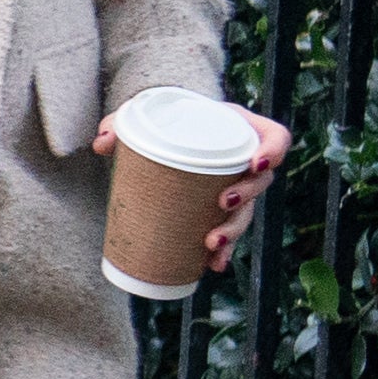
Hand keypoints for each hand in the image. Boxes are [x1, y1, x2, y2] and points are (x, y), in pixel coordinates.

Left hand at [93, 106, 297, 270]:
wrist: (168, 134)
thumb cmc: (165, 119)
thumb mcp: (148, 113)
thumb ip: (124, 121)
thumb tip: (101, 142)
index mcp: (241, 128)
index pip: (276, 137)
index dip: (274, 150)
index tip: (257, 163)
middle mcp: (245, 160)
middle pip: (260, 183)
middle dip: (246, 199)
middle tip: (222, 203)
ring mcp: (235, 187)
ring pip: (245, 213)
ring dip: (233, 232)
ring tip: (211, 244)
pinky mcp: (220, 210)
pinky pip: (229, 232)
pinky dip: (222, 250)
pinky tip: (212, 265)